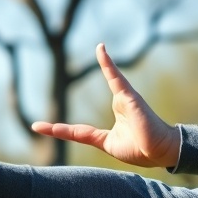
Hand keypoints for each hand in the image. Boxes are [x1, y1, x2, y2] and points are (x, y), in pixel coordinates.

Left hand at [32, 43, 181, 167]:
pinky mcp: (129, 97)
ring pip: (109, 80)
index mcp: (108, 129)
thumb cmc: (139, 150)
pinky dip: (109, 62)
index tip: (38, 127)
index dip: (58, 129)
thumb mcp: (109, 144)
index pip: (78, 130)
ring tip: (100, 46)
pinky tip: (102, 48)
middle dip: (86, 87)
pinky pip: (116, 76)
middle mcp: (116, 108)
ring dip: (105, 62)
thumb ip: (90, 136)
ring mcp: (123, 101)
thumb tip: (70, 132)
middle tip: (64, 87)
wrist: (160, 151)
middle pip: (95, 92)